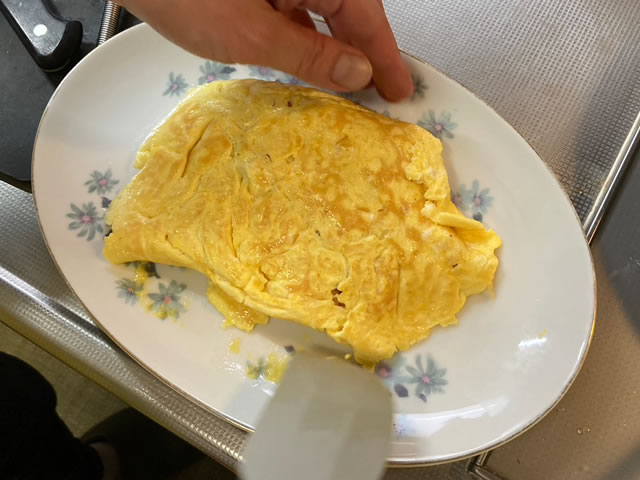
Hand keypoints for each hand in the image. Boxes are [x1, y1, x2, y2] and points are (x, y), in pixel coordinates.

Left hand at [116, 0, 412, 100]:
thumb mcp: (252, 34)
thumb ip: (310, 54)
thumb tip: (355, 72)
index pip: (364, 13)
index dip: (385, 55)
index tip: (401, 88)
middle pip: (349, 11)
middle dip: (365, 54)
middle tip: (383, 92)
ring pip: (323, 13)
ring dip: (336, 50)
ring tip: (350, 89)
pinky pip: (297, 12)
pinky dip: (306, 41)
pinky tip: (308, 65)